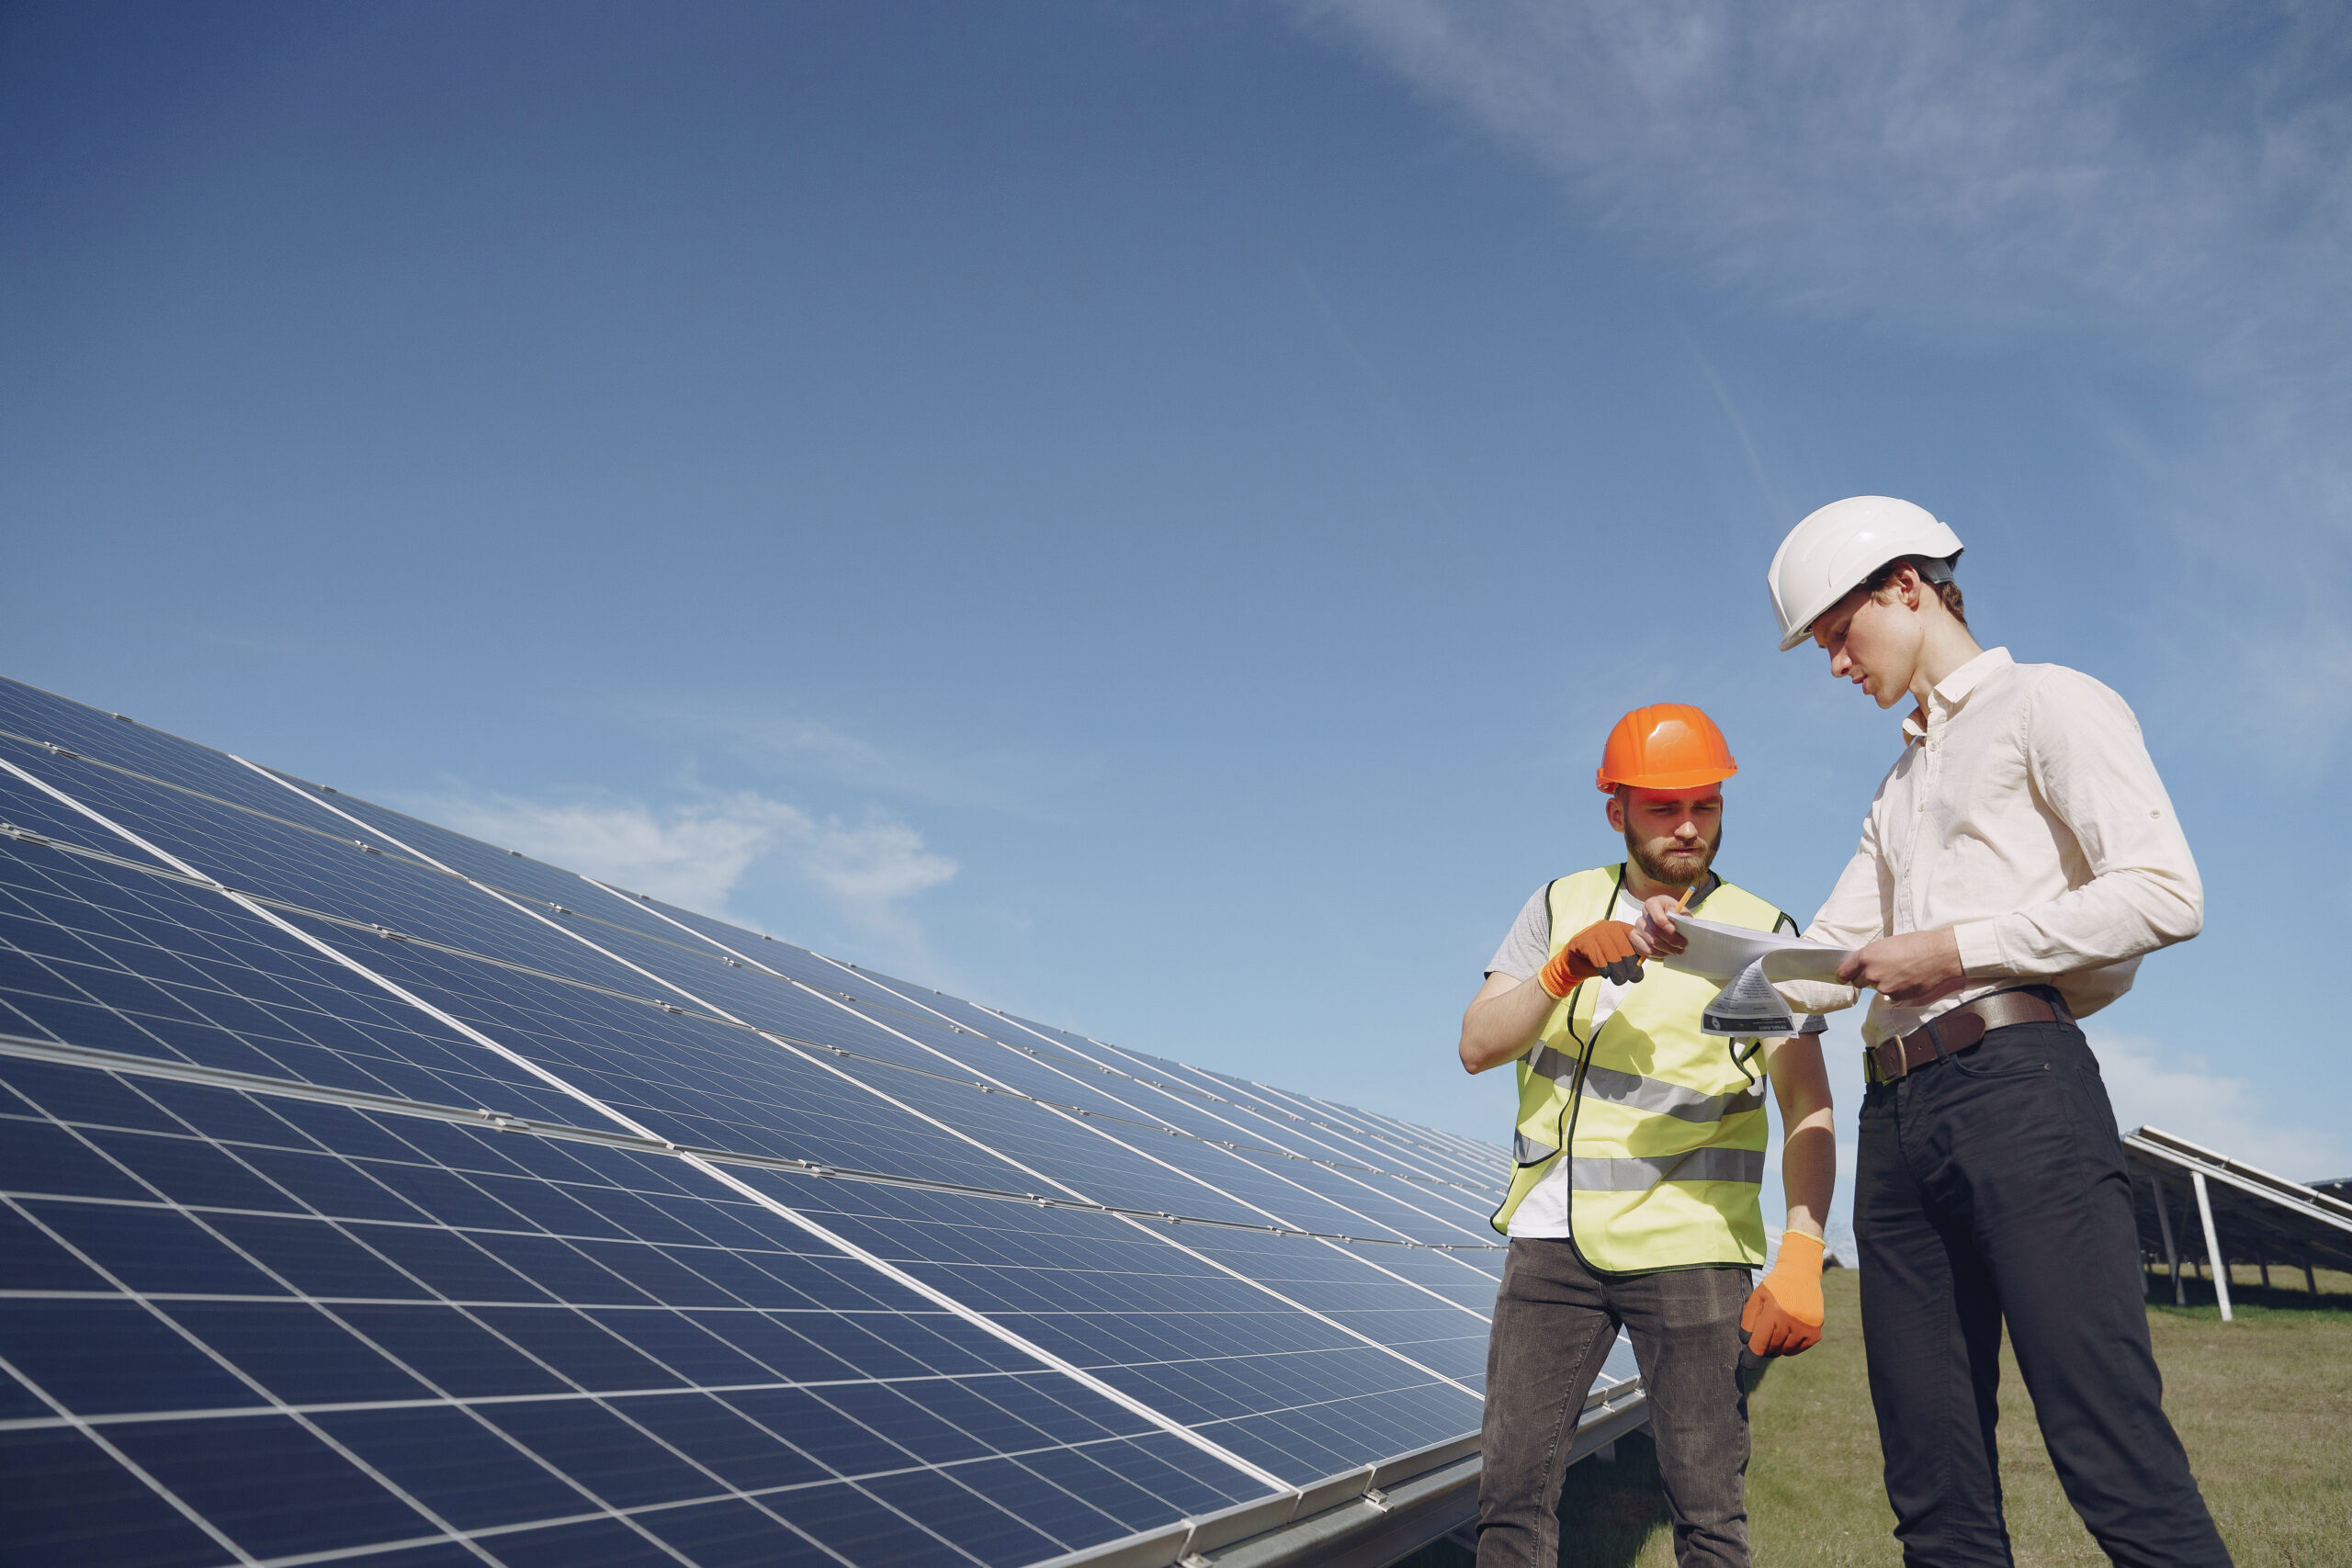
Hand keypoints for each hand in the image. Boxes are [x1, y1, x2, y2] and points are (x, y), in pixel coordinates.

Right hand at [1539, 920, 1644, 996]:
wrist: (1574, 962)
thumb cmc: (1600, 960)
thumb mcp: (1619, 956)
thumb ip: (1632, 955)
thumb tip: (1646, 961)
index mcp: (1621, 928)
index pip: (1635, 937)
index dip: (1642, 952)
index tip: (1642, 967)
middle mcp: (1609, 926)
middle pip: (1624, 946)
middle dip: (1630, 964)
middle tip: (1633, 978)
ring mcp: (1595, 932)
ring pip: (1611, 952)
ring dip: (1617, 969)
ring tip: (1619, 980)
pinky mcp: (1583, 941)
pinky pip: (1596, 955)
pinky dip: (1602, 967)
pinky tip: (1605, 974)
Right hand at [1631, 894, 1689, 957]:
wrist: (1665, 922)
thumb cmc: (1674, 915)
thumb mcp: (1681, 911)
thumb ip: (1681, 913)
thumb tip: (1677, 916)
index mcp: (1654, 903)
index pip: (1656, 914)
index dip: (1665, 924)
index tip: (1673, 931)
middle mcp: (1644, 913)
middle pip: (1655, 930)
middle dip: (1671, 940)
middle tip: (1682, 945)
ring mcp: (1637, 925)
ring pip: (1652, 942)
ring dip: (1667, 949)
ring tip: (1677, 950)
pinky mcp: (1634, 937)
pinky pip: (1647, 950)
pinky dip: (1659, 954)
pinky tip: (1666, 952)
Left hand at [1741, 1232, 1824, 1356]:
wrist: (1801, 1275)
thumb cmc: (1775, 1288)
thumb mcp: (1757, 1298)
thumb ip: (1749, 1320)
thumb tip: (1747, 1343)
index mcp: (1774, 1312)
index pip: (1760, 1342)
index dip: (1752, 1355)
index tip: (1747, 1365)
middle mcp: (1791, 1321)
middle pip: (1772, 1347)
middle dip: (1764, 1347)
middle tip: (1763, 1338)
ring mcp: (1805, 1328)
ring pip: (1785, 1350)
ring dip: (1777, 1346)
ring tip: (1776, 1331)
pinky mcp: (1815, 1333)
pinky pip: (1798, 1349)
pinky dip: (1790, 1346)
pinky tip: (1787, 1333)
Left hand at [1835, 928, 1966, 1007]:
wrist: (1939, 954)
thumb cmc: (1916, 944)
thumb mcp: (1887, 944)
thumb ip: (1872, 957)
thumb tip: (1863, 966)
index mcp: (1866, 956)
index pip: (1844, 971)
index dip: (1844, 975)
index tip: (1843, 978)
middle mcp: (1870, 973)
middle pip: (1859, 982)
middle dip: (1867, 978)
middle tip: (1885, 970)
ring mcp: (1883, 987)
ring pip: (1877, 988)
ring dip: (1886, 983)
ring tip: (1902, 972)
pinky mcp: (1895, 996)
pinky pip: (1891, 995)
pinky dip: (1898, 990)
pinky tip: (1909, 979)